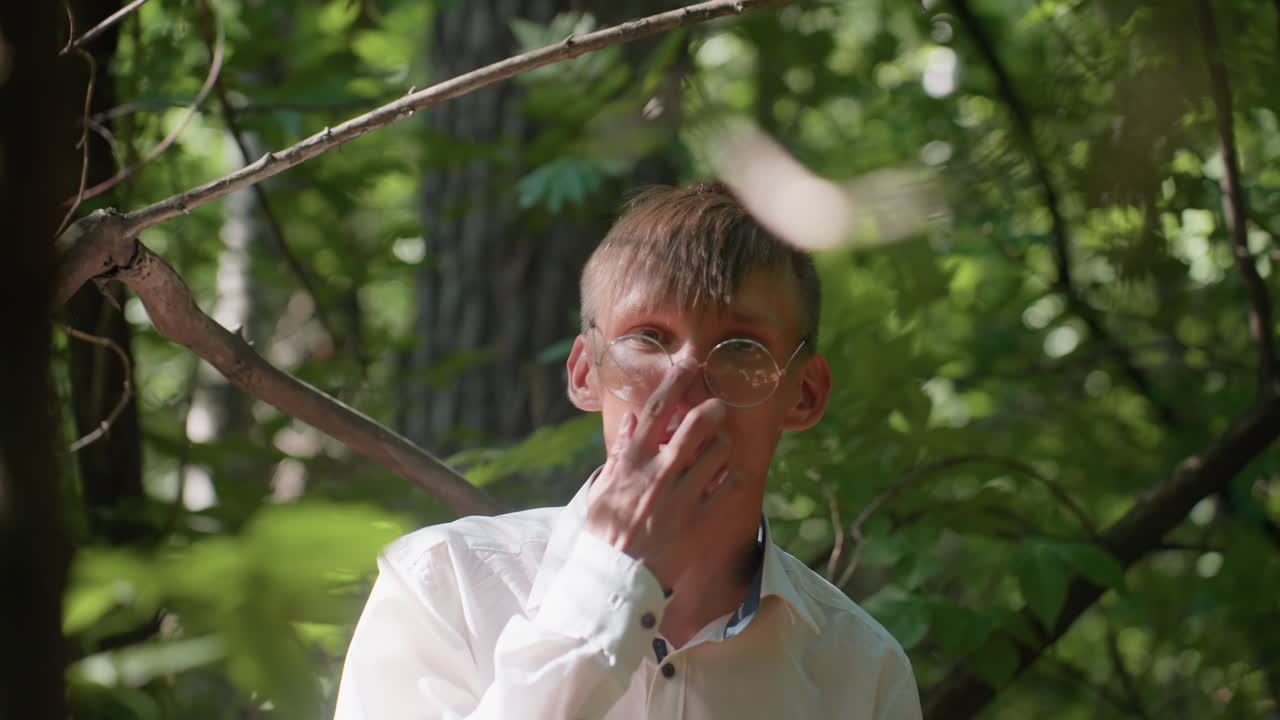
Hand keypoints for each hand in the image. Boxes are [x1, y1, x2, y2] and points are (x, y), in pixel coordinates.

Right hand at [584, 360, 740, 589]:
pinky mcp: (700, 521)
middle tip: (718, 405)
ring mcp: (682, 497)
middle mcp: (659, 474)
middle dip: (712, 409)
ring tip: (719, 450)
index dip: (676, 380)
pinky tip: (729, 479)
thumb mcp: (603, 489)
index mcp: (632, 462)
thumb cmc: (606, 532)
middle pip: (697, 425)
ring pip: (719, 453)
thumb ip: (620, 453)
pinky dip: (733, 478)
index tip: (690, 363)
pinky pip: (729, 488)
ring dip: (723, 446)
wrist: (615, 578)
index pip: (657, 409)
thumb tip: (632, 422)